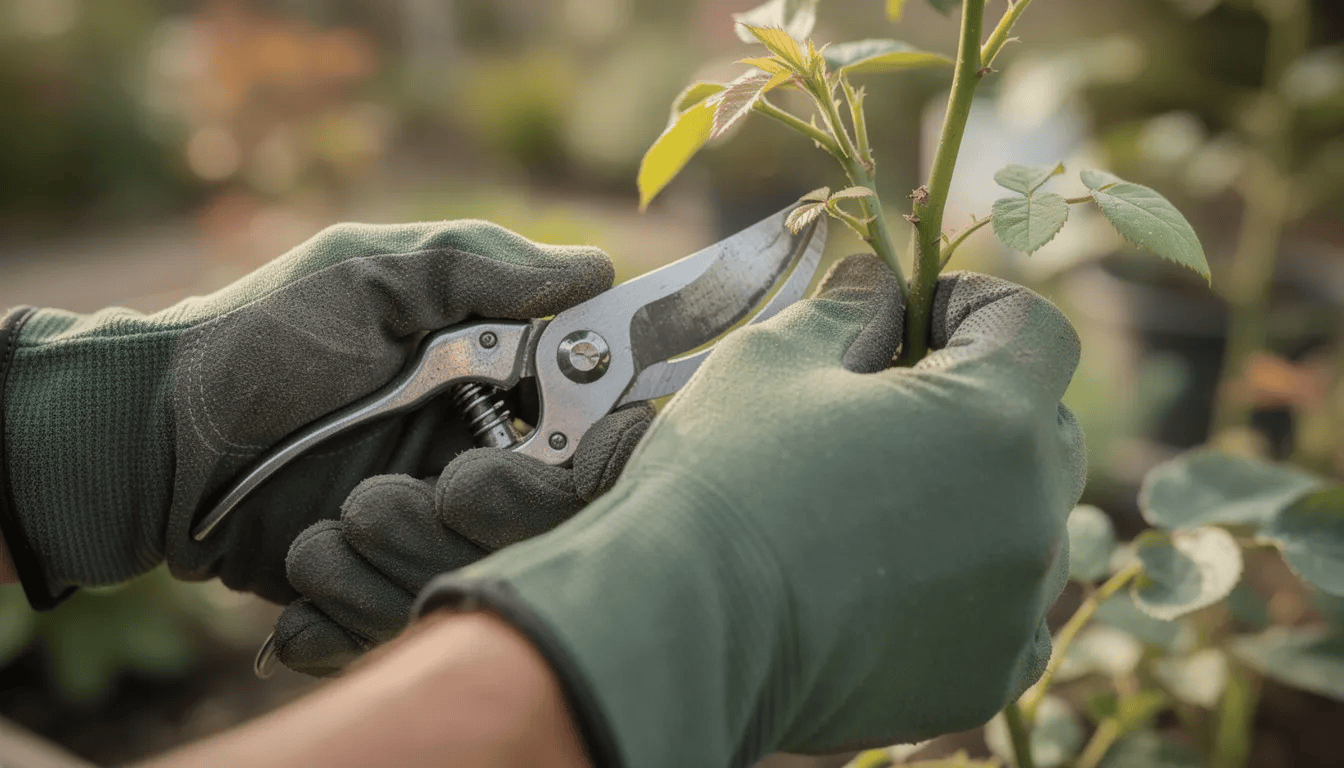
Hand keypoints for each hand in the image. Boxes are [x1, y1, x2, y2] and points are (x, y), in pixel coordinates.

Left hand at [1, 221, 612, 604]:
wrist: (148, 428)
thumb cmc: (261, 336)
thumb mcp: (366, 276)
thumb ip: (480, 270)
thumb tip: (594, 271)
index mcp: (485, 396)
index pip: (580, 446)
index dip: (581, 466)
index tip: (557, 461)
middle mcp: (461, 468)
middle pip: (531, 531)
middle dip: (479, 519)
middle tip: (423, 492)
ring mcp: (410, 533)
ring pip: (460, 583)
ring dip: (397, 558)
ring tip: (332, 526)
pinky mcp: (357, 591)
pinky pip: (387, 629)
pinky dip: (344, 609)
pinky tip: (302, 565)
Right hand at [415, 256, 1085, 766]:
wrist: (675, 633)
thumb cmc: (723, 480)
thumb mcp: (774, 356)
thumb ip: (854, 306)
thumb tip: (882, 289)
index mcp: (994, 422)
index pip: (1031, 327)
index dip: (967, 305)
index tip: (903, 322)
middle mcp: (1032, 520)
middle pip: (1040, 426)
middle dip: (974, 399)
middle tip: (881, 408)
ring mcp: (1014, 612)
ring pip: (1028, 521)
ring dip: (975, 494)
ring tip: (874, 501)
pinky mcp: (981, 681)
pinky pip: (1007, 611)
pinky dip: (967, 584)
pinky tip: (887, 578)